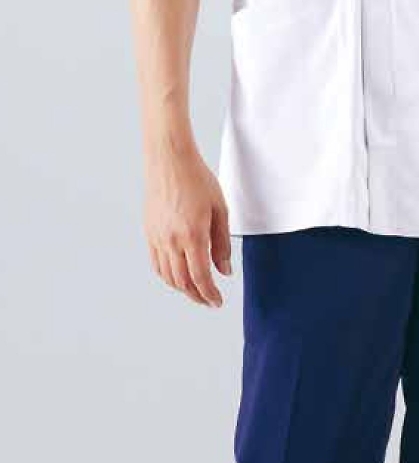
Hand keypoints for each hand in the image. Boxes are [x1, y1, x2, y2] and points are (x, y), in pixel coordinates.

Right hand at [144, 147, 232, 307]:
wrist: (169, 160)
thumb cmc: (197, 179)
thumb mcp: (220, 209)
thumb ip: (222, 243)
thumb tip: (224, 270)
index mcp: (192, 235)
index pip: (200, 277)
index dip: (209, 294)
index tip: (217, 302)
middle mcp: (171, 240)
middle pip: (182, 282)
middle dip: (197, 296)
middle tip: (209, 300)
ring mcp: (157, 238)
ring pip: (168, 276)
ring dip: (182, 289)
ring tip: (196, 291)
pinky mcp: (149, 233)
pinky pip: (156, 264)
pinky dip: (168, 276)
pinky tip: (178, 276)